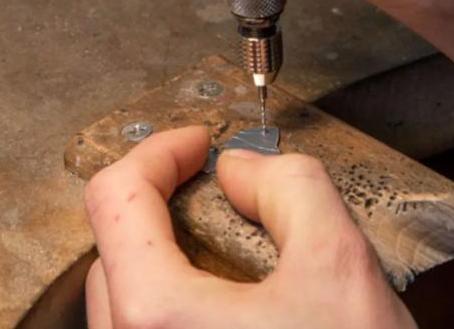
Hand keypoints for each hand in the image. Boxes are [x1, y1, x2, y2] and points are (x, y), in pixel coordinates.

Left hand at [84, 126, 415, 328]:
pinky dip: (183, 304)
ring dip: (173, 258)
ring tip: (242, 255)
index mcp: (156, 316)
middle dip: (166, 205)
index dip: (158, 151)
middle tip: (224, 192)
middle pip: (115, 250)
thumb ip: (287, 187)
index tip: (197, 143)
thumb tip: (242, 170)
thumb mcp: (338, 264)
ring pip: (130, 300)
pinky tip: (244, 310)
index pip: (115, 198)